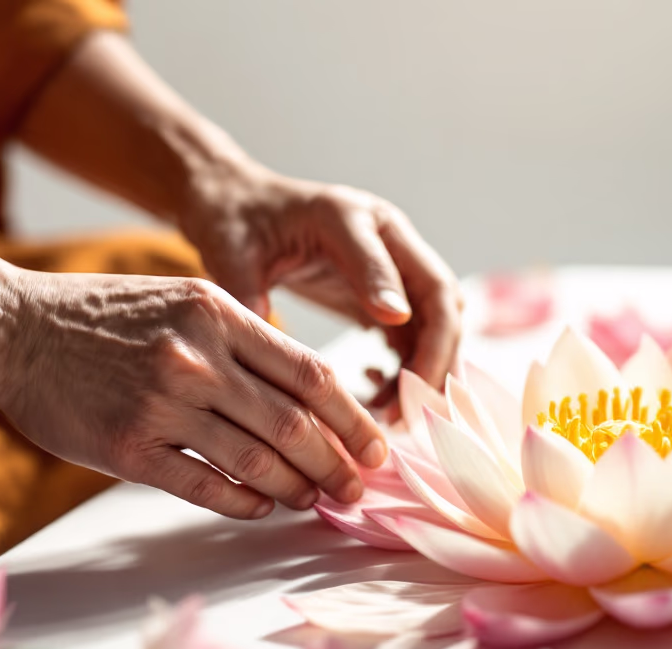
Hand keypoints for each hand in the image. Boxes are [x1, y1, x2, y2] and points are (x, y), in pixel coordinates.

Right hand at [0, 272, 387, 518]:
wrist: (10, 326)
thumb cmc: (100, 315)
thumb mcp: (181, 300)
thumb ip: (240, 340)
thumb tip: (305, 400)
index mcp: (217, 313)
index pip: (311, 374)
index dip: (353, 419)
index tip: (374, 448)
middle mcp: (196, 357)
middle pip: (293, 424)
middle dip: (337, 465)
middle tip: (356, 491)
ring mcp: (161, 404)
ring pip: (256, 461)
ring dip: (296, 489)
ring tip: (315, 501)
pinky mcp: (127, 447)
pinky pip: (204, 486)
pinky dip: (243, 503)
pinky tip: (262, 508)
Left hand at [179, 162, 463, 392]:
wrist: (244, 208)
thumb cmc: (237, 224)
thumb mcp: (232, 250)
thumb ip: (245, 285)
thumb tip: (258, 329)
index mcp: (344, 216)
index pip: (380, 255)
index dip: (388, 291)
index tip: (390, 326)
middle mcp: (386, 237)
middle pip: (440, 294)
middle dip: (435, 353)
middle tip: (411, 406)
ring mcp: (396, 267)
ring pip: (438, 322)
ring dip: (428, 371)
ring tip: (394, 418)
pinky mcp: (390, 296)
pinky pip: (417, 340)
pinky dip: (409, 374)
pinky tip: (380, 402)